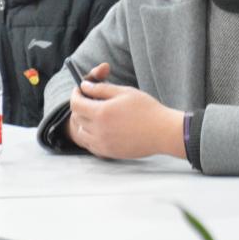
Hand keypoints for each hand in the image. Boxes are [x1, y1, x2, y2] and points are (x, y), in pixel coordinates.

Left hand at [67, 63, 185, 159]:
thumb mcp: (124, 92)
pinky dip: (91, 135)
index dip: (76, 94)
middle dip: (80, 106)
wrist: (163, 132)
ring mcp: (102, 143)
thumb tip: (84, 86)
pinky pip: (91, 144)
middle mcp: (98, 130)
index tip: (80, 89)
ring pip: (82, 133)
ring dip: (84, 122)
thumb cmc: (147, 109)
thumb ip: (101, 89)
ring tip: (97, 114)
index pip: (76, 104)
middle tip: (91, 99)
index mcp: (101, 112)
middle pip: (77, 117)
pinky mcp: (108, 153)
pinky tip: (103, 128)